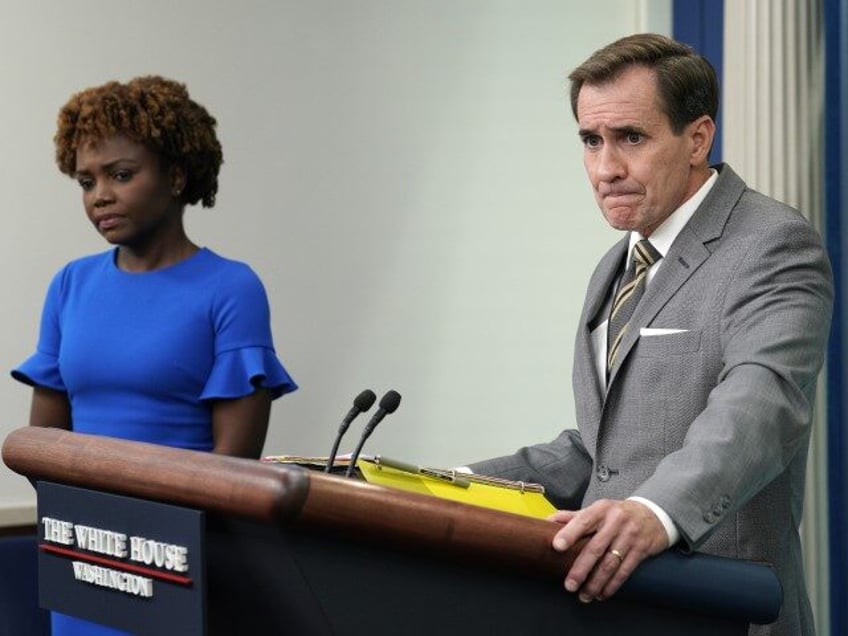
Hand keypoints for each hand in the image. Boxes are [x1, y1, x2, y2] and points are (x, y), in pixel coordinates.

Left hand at [549, 499, 668, 602]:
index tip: (557, 546)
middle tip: (569, 585)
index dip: (569, 533)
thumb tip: (546, 521)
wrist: (652, 514)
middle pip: (596, 547)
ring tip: (584, 595)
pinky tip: (602, 593)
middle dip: (581, 568)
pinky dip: (613, 584)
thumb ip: (572, 516)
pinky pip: (625, 570)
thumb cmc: (617, 513)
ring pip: (610, 563)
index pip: (583, 520)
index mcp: (601, 509)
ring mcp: (630, 536)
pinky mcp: (641, 550)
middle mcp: (616, 522)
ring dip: (596, 582)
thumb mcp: (597, 509)